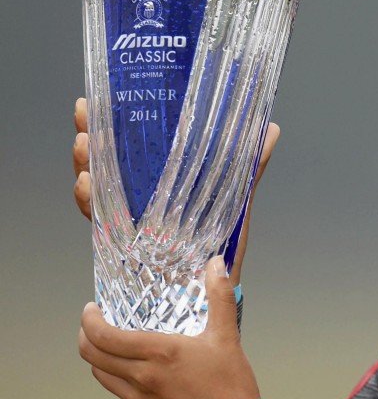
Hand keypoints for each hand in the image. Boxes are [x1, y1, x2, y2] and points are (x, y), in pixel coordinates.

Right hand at [72, 98, 279, 282]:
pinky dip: (88, 202)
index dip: (112, 124)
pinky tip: (86, 186)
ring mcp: (129, 222)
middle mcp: (141, 200)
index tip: (96, 100)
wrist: (212, 298)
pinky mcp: (122, 247)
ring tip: (85, 144)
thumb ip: (251, 167)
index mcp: (164, 185)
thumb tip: (272, 128)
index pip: (133, 148)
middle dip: (91, 137)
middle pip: (107, 162)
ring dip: (85, 163)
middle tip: (84, 118)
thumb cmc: (223, 249)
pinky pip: (99, 221)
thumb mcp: (236, 201)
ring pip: (98, 187)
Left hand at [78, 255, 261, 398]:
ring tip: (113, 348)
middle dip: (86, 336)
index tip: (92, 310)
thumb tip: (216, 265)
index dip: (89, 319)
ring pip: (101, 376)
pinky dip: (120, 379)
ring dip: (99, 359)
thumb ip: (220, 297)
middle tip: (95, 325)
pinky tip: (140, 374)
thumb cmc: (234, 390)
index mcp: (159, 354)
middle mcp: (142, 378)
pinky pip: (120, 395)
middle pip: (90, 355)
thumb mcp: (228, 339)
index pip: (102, 335)